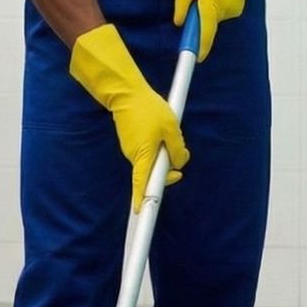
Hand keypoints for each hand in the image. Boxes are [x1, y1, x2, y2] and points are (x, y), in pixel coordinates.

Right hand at [69, 24, 189, 212]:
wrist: (126, 93)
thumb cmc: (149, 109)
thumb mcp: (171, 128)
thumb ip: (178, 149)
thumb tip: (179, 162)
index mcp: (143, 155)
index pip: (142, 183)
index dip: (143, 199)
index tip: (141, 213)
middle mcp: (134, 156)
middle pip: (152, 173)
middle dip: (168, 169)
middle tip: (177, 154)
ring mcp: (131, 150)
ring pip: (151, 162)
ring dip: (162, 155)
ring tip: (165, 133)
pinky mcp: (131, 143)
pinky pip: (147, 153)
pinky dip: (155, 148)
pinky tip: (158, 131)